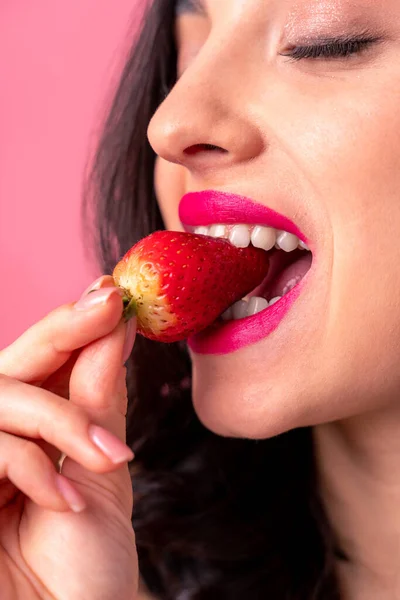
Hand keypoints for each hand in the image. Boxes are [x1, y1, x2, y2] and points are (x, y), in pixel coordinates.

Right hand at [0, 276, 137, 599]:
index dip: (75, 324)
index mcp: (35, 429)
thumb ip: (98, 399)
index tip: (112, 295)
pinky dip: (30, 466)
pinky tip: (65, 500)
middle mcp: (0, 436)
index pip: (47, 362)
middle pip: (15, 363)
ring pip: (3, 395)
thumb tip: (116, 328)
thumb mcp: (102, 470)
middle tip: (107, 304)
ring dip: (60, 418)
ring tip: (107, 459)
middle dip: (62, 329)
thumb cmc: (87, 563)